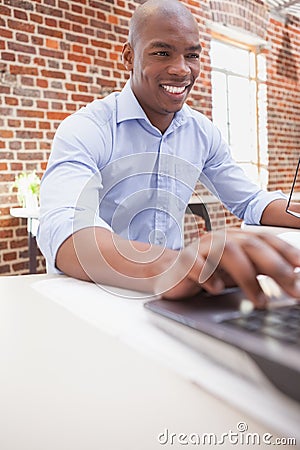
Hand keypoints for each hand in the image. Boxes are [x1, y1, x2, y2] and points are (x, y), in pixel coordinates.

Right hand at [162, 229, 299, 307]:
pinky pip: (197, 265)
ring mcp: (202, 247)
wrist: (171, 271)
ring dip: (247, 277)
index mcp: (237, 237)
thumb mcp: (239, 270)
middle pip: (251, 245)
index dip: (285, 251)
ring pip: (227, 253)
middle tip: (292, 288)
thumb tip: (293, 279)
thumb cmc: (209, 271)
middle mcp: (221, 238)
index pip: (265, 239)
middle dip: (275, 266)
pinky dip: (209, 276)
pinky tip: (218, 289)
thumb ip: (262, 269)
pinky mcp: (185, 260)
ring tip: (260, 300)